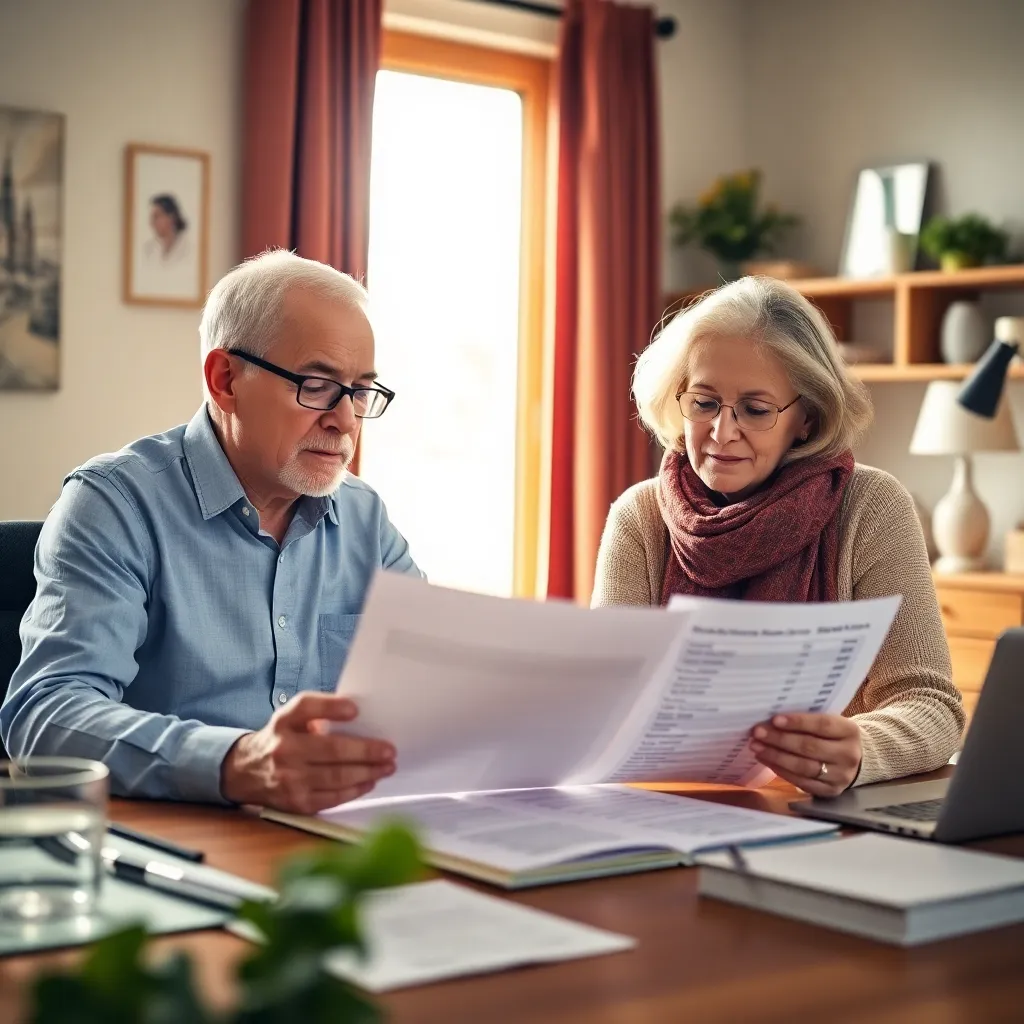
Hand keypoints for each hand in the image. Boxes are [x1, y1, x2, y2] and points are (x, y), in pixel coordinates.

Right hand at [220, 692, 395, 813]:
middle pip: (331, 749)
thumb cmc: (280, 739)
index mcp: (284, 722)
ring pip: (336, 777)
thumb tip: (357, 715)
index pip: (306, 708)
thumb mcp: (290, 718)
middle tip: (389, 750)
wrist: (245, 772)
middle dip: (365, 751)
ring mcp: (289, 779)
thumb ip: (317, 713)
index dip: (331, 708)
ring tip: (387, 767)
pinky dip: (354, 790)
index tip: (355, 710)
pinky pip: (332, 798)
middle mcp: (284, 749)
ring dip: (367, 772)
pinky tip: (369, 782)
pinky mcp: (296, 802)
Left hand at [750, 713, 861, 796]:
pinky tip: (766, 759)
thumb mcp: (829, 724)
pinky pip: (801, 782)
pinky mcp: (830, 791)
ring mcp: (840, 776)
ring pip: (803, 766)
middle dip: (780, 739)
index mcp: (849, 731)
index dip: (797, 722)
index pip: (822, 725)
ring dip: (776, 756)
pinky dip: (780, 770)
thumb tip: (772, 720)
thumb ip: (808, 721)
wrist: (852, 761)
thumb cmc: (832, 736)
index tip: (774, 719)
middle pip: (809, 747)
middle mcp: (848, 755)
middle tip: (758, 733)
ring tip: (757, 746)